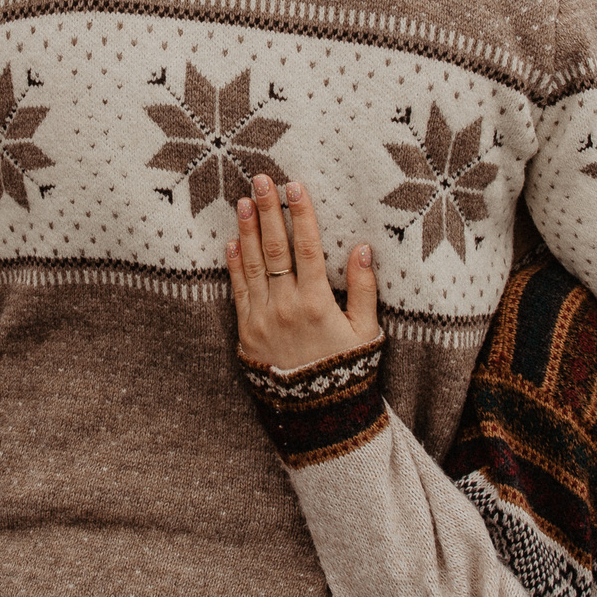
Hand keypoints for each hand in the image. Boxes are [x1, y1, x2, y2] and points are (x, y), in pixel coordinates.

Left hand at [229, 174, 381, 370]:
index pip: (306, 247)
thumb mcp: (366, 333)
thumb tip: (362, 249)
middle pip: (275, 248)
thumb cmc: (346, 372)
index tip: (295, 187)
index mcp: (316, 302)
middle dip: (267, 211)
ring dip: (246, 231)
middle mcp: (285, 306)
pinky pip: (238, 292)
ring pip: (252, 265)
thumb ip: (364, 290)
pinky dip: (234, 265)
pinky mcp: (246, 332)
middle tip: (261, 179)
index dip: (301, 214)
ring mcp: (262, 318)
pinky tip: (231, 243)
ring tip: (243, 201)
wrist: (315, 416)